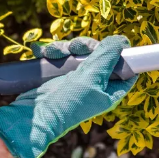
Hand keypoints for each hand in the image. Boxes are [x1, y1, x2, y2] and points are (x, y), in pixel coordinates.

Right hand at [0, 36, 135, 157]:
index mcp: (110, 90)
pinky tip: (41, 52)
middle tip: (75, 48)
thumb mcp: (91, 78)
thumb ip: (107, 58)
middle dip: (85, 47)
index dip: (121, 54)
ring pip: (78, 53)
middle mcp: (95, 84)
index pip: (125, 70)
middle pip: (99, 54)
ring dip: (64, 48)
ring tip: (51, 53)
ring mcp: (76, 79)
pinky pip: (61, 56)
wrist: (33, 117)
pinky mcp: (59, 75)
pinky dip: (52, 52)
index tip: (113, 43)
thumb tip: (123, 40)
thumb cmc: (67, 103)